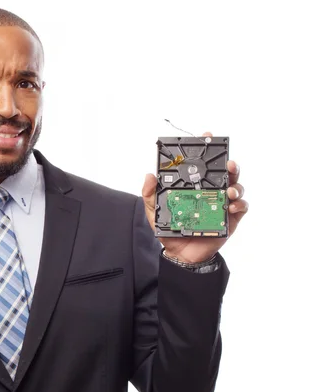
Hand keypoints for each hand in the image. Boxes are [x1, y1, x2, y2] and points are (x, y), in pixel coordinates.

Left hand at [142, 131, 247, 262]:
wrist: (180, 254)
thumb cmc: (170, 230)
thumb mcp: (155, 212)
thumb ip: (149, 195)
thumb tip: (149, 176)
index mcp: (195, 187)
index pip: (203, 165)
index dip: (207, 150)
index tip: (208, 137)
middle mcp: (211, 192)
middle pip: (225, 173)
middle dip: (229, 164)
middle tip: (227, 163)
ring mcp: (222, 204)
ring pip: (237, 187)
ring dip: (237, 184)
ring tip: (230, 189)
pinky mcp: (230, 219)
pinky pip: (242, 207)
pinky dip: (240, 204)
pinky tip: (232, 206)